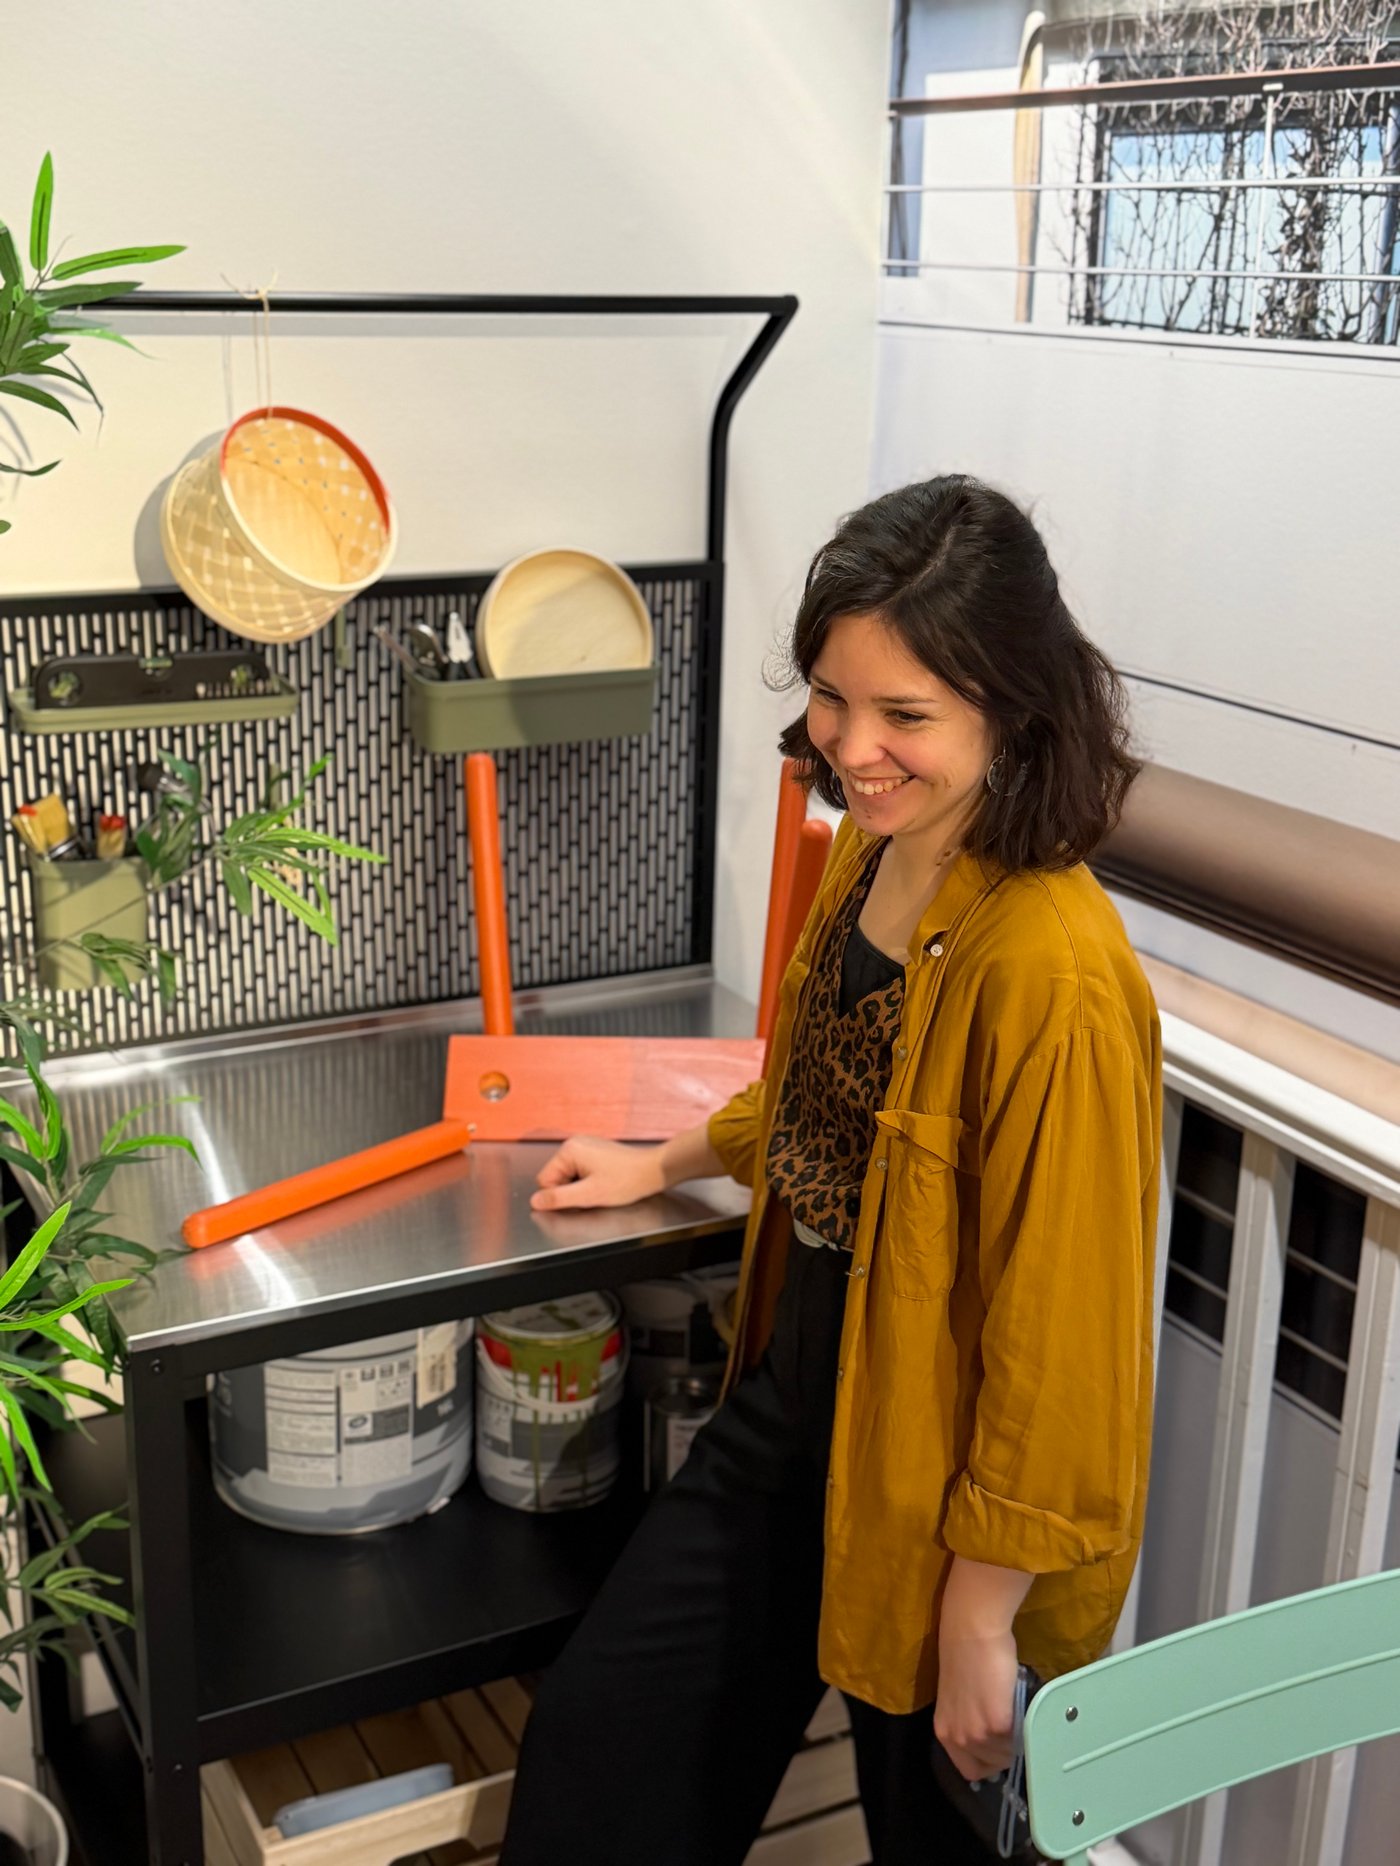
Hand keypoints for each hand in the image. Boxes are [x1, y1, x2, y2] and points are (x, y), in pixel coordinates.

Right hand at [529, 1136, 665, 1211]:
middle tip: (592, 1193)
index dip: (559, 1195)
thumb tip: (535, 1201)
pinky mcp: (594, 1152)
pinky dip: (587, 1181)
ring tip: (601, 1188)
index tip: (580, 1198)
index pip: (544, 1180)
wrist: (652, 1171)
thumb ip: (559, 1198)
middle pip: (556, 1177)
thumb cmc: (626, 1180)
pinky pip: (579, 1171)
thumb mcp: (589, 1195)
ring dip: (580, 1187)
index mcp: (569, 1150)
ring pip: (568, 1176)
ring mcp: (585, 1146)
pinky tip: (603, 1183)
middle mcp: (574, 1144)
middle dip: (570, 1190)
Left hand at [933, 1621, 1018, 1781]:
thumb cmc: (965, 1656)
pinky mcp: (999, 1724)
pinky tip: (1022, 1708)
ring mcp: (978, 1733)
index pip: (969, 1770)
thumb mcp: (960, 1700)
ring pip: (1007, 1756)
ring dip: (1015, 1740)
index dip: (987, 1761)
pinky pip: (1019, 1740)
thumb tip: (992, 1737)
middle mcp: (958, 1738)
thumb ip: (969, 1722)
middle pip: (990, 1766)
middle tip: (1011, 1727)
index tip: (998, 1747)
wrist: (971, 1631)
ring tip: (1015, 1713)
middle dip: (1003, 1751)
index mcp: (944, 1732)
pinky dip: (1024, 1729)